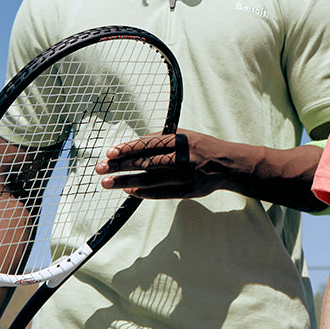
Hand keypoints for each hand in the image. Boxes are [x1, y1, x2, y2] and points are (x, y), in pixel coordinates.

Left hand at [94, 130, 228, 198]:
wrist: (229, 165)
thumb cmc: (203, 147)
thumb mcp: (187, 135)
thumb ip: (164, 137)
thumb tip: (137, 142)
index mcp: (181, 141)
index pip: (149, 145)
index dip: (128, 149)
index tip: (110, 153)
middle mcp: (182, 159)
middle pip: (146, 163)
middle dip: (121, 166)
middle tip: (100, 168)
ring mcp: (185, 177)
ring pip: (150, 180)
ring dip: (126, 181)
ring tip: (107, 183)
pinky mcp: (187, 191)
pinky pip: (161, 193)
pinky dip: (143, 192)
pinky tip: (128, 191)